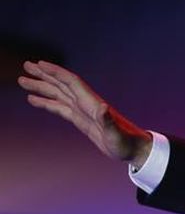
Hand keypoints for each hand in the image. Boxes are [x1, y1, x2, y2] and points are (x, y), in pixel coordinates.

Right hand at [17, 60, 152, 166]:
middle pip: (61, 85)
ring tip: (23, 81)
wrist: (132, 149)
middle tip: (26, 66)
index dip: (56, 72)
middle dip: (44, 75)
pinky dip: (46, 102)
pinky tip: (33, 99)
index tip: (40, 64)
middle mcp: (86, 104)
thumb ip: (108, 121)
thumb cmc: (125, 142)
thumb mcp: (116, 134)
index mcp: (92, 104)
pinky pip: (60, 107)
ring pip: (58, 95)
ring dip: (41, 87)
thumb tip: (103, 108)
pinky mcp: (81, 120)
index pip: (71, 83)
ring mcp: (82, 111)